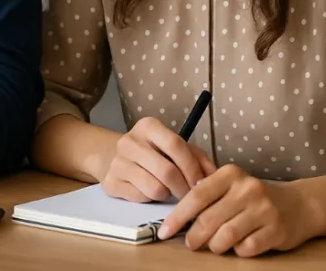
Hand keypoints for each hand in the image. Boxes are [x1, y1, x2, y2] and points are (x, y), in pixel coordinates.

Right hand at [100, 117, 216, 202]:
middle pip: (167, 171)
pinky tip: (151, 193)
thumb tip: (215, 175)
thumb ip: (198, 158)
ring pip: (154, 188)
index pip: (176, 145)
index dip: (192, 168)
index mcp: (148, 126)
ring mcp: (117, 162)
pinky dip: (150, 200)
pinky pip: (140, 198)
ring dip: (168, 195)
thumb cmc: (155, 153)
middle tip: (190, 197)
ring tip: (170, 192)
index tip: (202, 184)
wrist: (118, 158)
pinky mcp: (110, 182)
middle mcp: (129, 140)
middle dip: (184, 189)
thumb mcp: (177, 148)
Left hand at [158, 164, 319, 256]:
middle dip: (194, 236)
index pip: (197, 196)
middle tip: (191, 244)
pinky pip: (246, 249)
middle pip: (209, 220)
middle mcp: (248, 188)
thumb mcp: (231, 186)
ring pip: (226, 237)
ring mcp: (264, 209)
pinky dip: (238, 251)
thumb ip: (207, 194)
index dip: (178, 216)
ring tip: (216, 245)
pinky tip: (241, 244)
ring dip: (215, 246)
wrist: (299, 204)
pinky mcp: (277, 230)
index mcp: (231, 174)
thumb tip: (177, 216)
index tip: (165, 231)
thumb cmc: (255, 198)